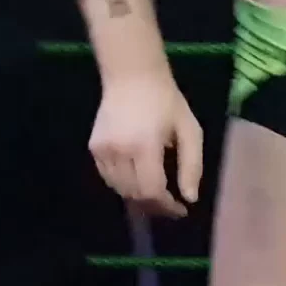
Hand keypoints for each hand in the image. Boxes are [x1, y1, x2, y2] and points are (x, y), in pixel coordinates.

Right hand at [88, 74, 203, 217]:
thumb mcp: (190, 131)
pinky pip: (109, 178)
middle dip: (155, 205)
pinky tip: (138, 180)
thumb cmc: (167, 102)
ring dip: (139, 197)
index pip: (152, 191)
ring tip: (157, 195)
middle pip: (135, 194)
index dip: (166, 206)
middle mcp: (119, 151)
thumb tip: (190, 198)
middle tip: (171, 205)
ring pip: (120, 189)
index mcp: (145, 146)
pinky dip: (124, 185)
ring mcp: (102, 149)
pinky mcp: (93, 147)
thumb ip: (192, 166)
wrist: (132, 76)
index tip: (181, 209)